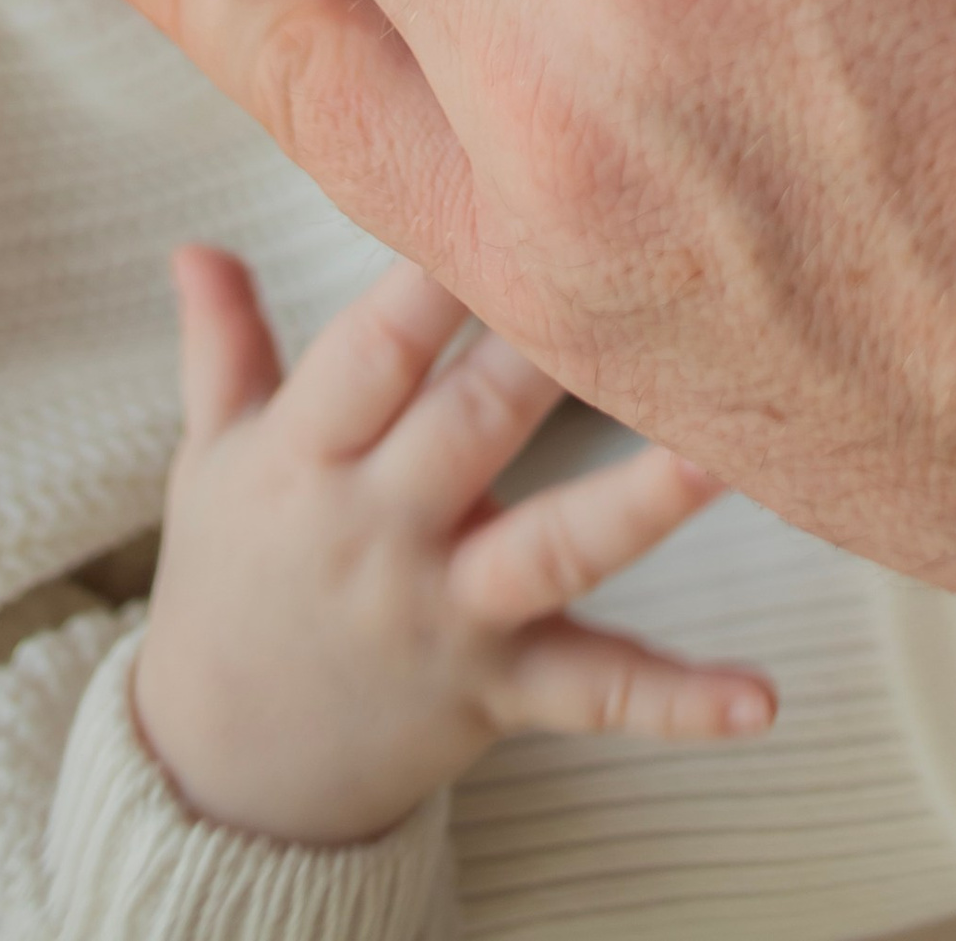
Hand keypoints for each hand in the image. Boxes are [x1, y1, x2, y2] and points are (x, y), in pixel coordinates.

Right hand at [134, 251, 771, 845]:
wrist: (226, 776)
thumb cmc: (234, 580)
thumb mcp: (212, 460)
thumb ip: (223, 344)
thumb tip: (193, 242)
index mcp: (309, 455)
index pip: (372, 348)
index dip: (428, 274)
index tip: (491, 179)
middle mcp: (381, 530)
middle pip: (471, 425)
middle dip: (543, 351)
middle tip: (631, 260)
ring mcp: (449, 615)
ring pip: (553, 549)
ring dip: (639, 503)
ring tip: (725, 454)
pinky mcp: (503, 693)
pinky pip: (598, 694)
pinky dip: (682, 702)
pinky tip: (761, 699)